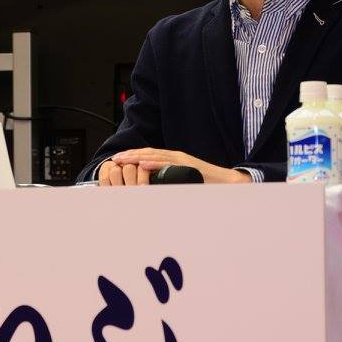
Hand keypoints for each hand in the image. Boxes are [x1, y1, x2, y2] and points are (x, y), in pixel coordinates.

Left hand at [98, 148, 251, 186]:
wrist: (227, 183)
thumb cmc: (205, 184)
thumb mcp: (182, 181)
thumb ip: (168, 181)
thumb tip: (153, 187)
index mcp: (173, 160)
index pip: (148, 156)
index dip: (133, 157)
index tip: (118, 161)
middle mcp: (175, 157)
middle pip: (148, 154)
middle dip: (130, 156)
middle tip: (115, 160)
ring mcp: (181, 160)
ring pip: (155, 156)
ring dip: (137, 158)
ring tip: (124, 160)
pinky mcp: (187, 166)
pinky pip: (168, 163)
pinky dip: (154, 163)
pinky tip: (143, 164)